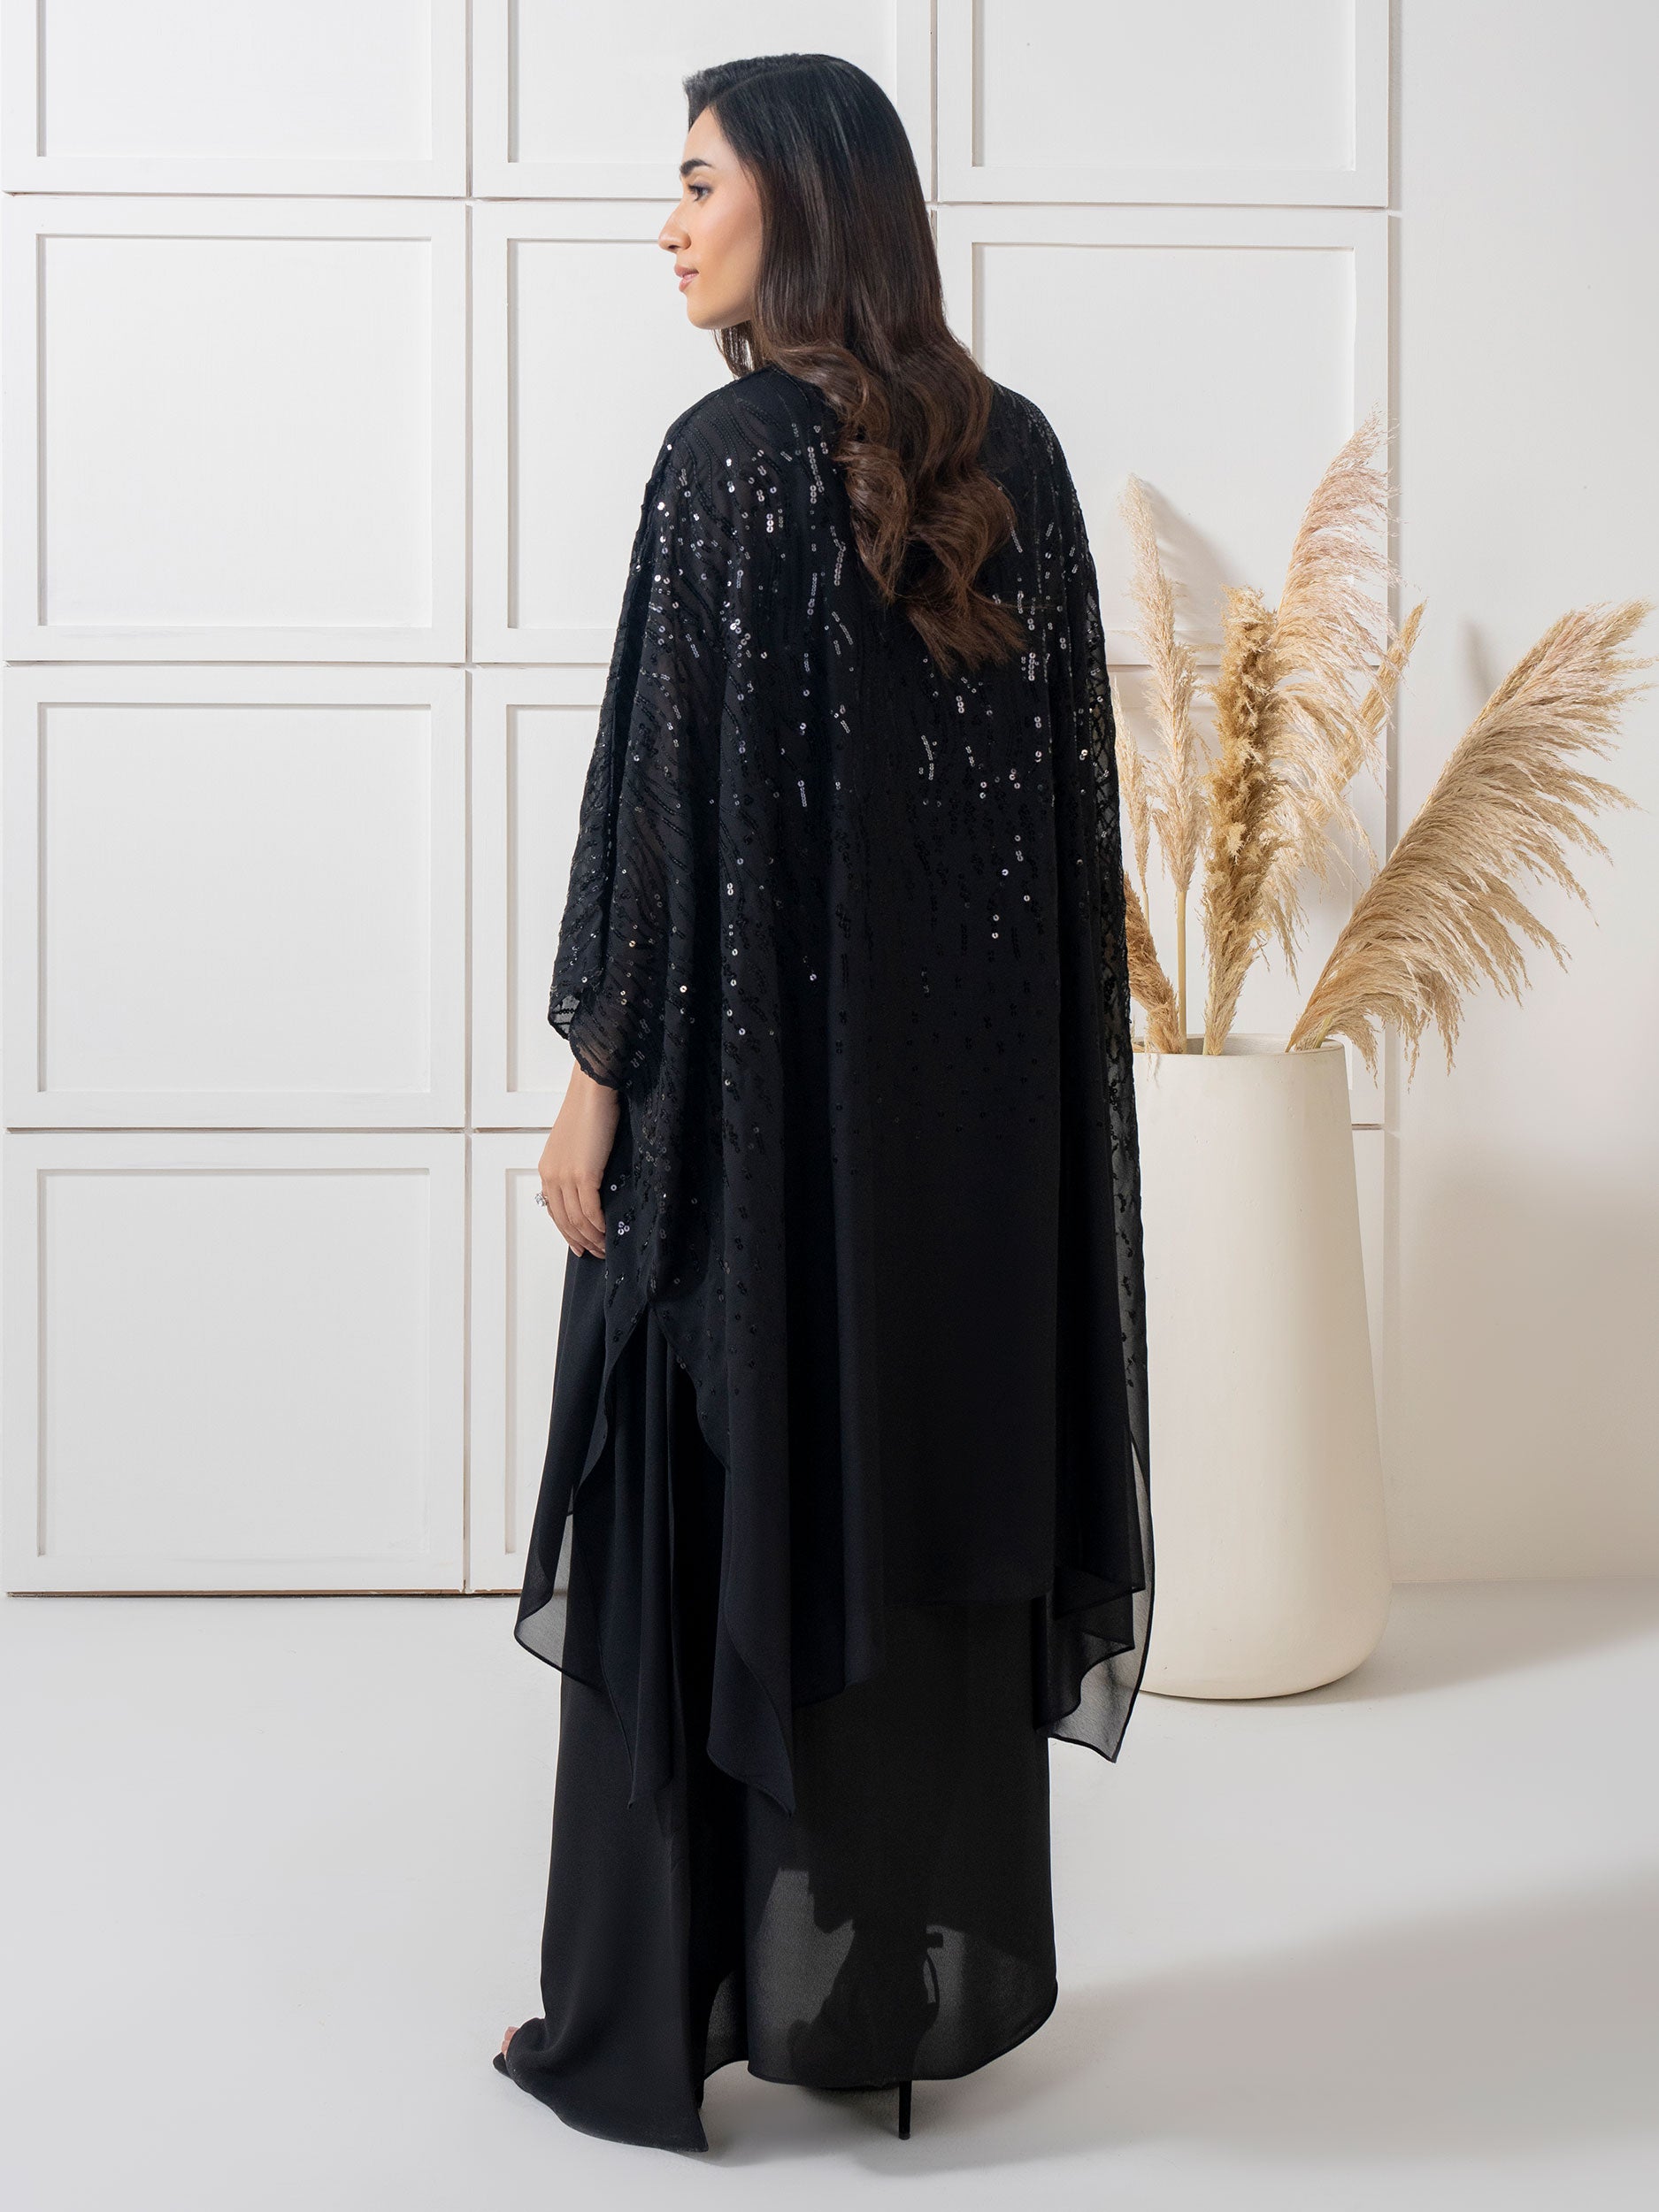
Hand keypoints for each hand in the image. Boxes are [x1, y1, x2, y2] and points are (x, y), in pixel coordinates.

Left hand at [539, 1067, 620, 1256]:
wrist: (593, 1091)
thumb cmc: (589, 1111)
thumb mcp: (575, 1143)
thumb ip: (577, 1165)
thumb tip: (591, 1186)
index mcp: (547, 1170)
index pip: (554, 1211)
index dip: (567, 1233)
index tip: (580, 1245)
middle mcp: (552, 1176)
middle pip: (564, 1221)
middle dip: (580, 1241)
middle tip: (597, 1253)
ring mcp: (566, 1177)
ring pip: (577, 1220)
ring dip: (592, 1238)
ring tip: (607, 1248)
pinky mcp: (584, 1175)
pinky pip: (590, 1211)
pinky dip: (600, 1227)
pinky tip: (610, 1233)